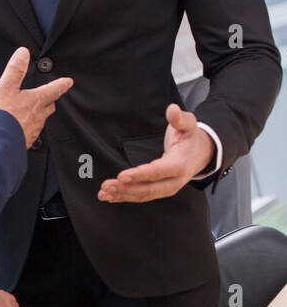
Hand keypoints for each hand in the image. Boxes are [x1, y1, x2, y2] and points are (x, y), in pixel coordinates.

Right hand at [0, 47, 73, 147]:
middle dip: (50, 100)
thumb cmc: (2, 115)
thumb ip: (15, 69)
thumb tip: (23, 53)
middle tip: (49, 97)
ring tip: (31, 112)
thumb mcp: (6, 87)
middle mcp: (39, 115)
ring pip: (41, 119)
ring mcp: (33, 129)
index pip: (54, 89)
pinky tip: (19, 127)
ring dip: (38, 114)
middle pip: (50, 106)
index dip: (62, 84)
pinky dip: (27, 127)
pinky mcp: (26, 140)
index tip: (68, 82)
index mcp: (36, 100)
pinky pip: (31, 131)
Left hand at [98, 103, 214, 202]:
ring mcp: (168, 188)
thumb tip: (172, 108)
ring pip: (144, 195)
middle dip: (126, 188)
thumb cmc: (191, 137)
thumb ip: (179, 118)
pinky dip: (126, 197)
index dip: (139, 175)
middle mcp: (175, 180)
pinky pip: (143, 196)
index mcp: (180, 164)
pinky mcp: (161, 190)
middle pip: (149, 188)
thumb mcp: (189, 124)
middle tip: (106, 186)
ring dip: (123, 195)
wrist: (203, 153)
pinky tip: (110, 197)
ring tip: (104, 193)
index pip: (157, 171)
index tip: (121, 176)